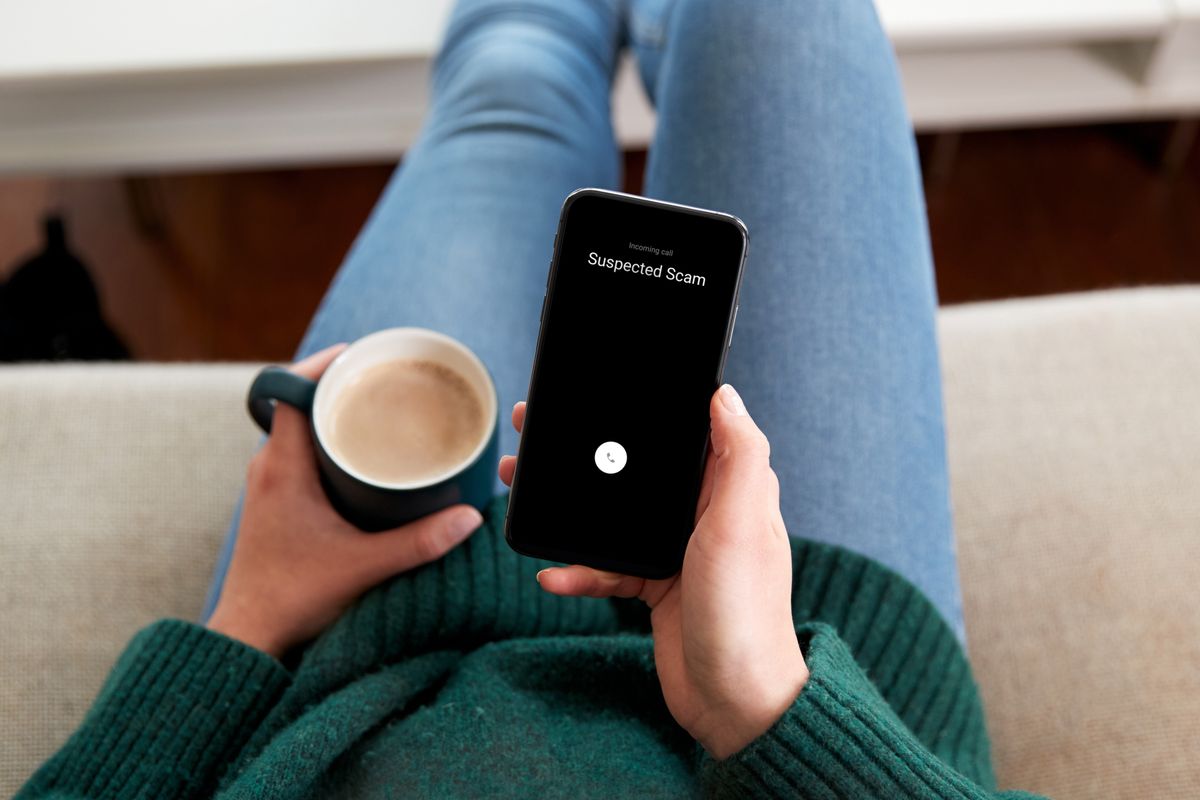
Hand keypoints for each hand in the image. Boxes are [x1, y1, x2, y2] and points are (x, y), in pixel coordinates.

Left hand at [207, 344, 484, 658]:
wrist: (250, 636)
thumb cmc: (293, 597)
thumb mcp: (364, 566)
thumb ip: (419, 543)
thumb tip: (470, 518)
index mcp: (281, 467)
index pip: (289, 390)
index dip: (322, 366)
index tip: (360, 355)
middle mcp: (268, 467)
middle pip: (299, 404)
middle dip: (340, 388)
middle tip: (383, 381)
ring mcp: (267, 485)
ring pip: (298, 429)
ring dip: (333, 417)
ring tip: (377, 412)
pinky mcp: (274, 503)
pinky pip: (298, 453)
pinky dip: (326, 443)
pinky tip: (359, 457)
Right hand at [498, 385, 806, 758]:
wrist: (736, 704)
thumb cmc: (745, 613)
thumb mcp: (741, 524)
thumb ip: (738, 456)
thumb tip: (725, 394)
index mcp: (730, 490)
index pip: (684, 433)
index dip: (645, 410)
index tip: (598, 391)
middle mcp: (703, 514)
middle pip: (636, 470)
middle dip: (588, 456)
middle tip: (536, 435)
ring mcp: (676, 551)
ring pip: (612, 516)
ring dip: (570, 508)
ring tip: (521, 490)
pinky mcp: (655, 587)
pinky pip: (606, 567)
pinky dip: (578, 570)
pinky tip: (553, 575)